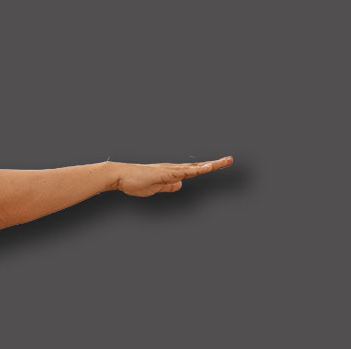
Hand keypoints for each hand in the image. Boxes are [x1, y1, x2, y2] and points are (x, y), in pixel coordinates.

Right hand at [112, 157, 232, 196]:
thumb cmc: (135, 182)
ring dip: (209, 165)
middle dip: (214, 164)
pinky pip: (183, 172)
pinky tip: (205, 169)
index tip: (219, 164)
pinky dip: (195, 170)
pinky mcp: (165, 173)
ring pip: (193, 168)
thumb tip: (180, 185)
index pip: (193, 170)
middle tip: (230, 159)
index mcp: (172, 173)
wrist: (120, 176)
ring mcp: (170, 170)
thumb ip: (168, 186)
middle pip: (197, 166)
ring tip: (224, 162)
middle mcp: (173, 168)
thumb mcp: (156, 187)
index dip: (206, 168)